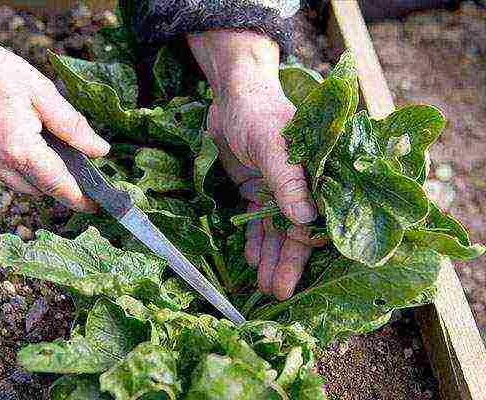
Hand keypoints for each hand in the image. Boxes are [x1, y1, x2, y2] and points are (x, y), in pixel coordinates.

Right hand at [0, 10, 108, 210]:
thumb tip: (99, 150)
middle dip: (58, 178)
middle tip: (72, 155)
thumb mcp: (40, 90)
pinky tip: (10, 133)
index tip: (96, 205)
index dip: (80, 199)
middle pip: (41, 188)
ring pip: (19, 182)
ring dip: (35, 170)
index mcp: (19, 149)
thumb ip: (72, 125)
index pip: (59, 186)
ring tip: (37, 136)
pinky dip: (13, 162)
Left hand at [188, 31, 324, 299]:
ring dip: (270, 258)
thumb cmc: (257, 112)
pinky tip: (251, 259)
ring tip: (265, 287)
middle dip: (286, 263)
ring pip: (275, 230)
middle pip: (295, 231)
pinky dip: (254, 239)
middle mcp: (299, 185)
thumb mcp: (272, 143)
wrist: (230, 95)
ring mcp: (276, 188)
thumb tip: (307, 220)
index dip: (307, 249)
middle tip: (279, 294)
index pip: (316, 218)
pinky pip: (257, 220)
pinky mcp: (256, 188)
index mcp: (315, 173)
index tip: (299, 278)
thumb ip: (287, 179)